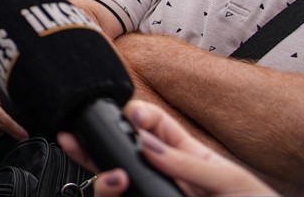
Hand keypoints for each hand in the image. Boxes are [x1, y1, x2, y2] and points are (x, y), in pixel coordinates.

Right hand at [57, 100, 276, 196]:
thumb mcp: (229, 181)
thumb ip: (188, 163)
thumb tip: (148, 142)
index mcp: (185, 156)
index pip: (151, 124)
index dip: (135, 114)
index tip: (128, 115)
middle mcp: (162, 175)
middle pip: (119, 152)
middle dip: (93, 140)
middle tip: (74, 134)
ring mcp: (151, 193)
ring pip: (110, 183)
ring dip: (101, 177)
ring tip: (114, 178)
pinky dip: (107, 194)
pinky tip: (116, 189)